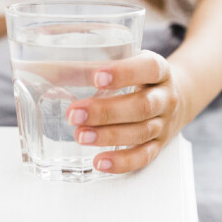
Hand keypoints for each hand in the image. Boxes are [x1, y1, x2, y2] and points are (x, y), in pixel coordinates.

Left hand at [65, 51, 186, 173]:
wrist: (179, 95)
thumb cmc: (141, 75)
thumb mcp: (128, 59)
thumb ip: (96, 62)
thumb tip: (42, 67)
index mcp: (159, 70)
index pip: (148, 68)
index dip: (125, 73)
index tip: (97, 77)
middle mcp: (165, 97)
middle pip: (142, 105)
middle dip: (106, 111)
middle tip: (74, 113)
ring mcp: (164, 123)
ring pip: (141, 132)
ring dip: (109, 136)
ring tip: (80, 136)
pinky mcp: (159, 145)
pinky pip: (143, 156)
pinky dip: (122, 161)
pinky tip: (100, 162)